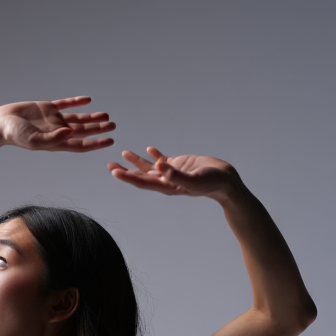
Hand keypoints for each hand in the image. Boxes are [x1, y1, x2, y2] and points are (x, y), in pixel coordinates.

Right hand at [0, 96, 114, 151]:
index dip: (96, 144)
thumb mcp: (34, 140)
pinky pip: (65, 104)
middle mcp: (57, 131)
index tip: (110, 141)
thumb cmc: (15, 135)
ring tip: (106, 115)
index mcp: (55, 142)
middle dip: (98, 129)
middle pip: (82, 131)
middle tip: (113, 125)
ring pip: (77, 119)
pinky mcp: (47, 108)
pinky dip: (76, 102)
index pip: (80, 144)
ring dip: (91, 118)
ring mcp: (52, 119)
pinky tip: (87, 100)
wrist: (0, 123)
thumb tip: (70, 133)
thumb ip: (52, 138)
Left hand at [108, 148, 241, 199]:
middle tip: (110, 166)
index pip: (143, 182)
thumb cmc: (212, 183)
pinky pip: (164, 159)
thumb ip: (176, 175)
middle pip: (141, 176)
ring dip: (136, 162)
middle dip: (125, 171)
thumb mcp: (194, 180)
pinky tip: (148, 149)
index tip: (114, 172)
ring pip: (150, 167)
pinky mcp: (180, 164)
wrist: (226, 181)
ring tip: (123, 153)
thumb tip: (158, 167)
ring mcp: (172, 173)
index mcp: (167, 186)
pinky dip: (155, 155)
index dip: (128, 177)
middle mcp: (166, 181)